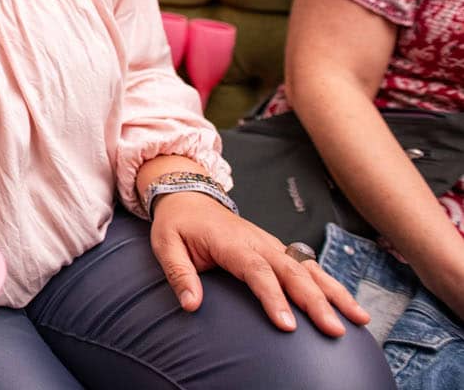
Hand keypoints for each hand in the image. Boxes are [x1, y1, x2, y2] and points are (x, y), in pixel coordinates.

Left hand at [150, 192, 369, 336]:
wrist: (188, 197)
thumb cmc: (178, 224)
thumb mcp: (166, 245)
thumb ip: (179, 274)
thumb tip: (192, 305)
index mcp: (232, 242)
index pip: (257, 271)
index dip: (273, 297)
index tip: (288, 325)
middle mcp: (259, 242)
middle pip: (292, 272)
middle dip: (316, 302)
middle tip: (334, 329)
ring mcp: (272, 244)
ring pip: (309, 268)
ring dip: (335, 293)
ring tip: (359, 318)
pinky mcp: (278, 249)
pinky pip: (309, 266)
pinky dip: (331, 284)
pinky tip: (349, 304)